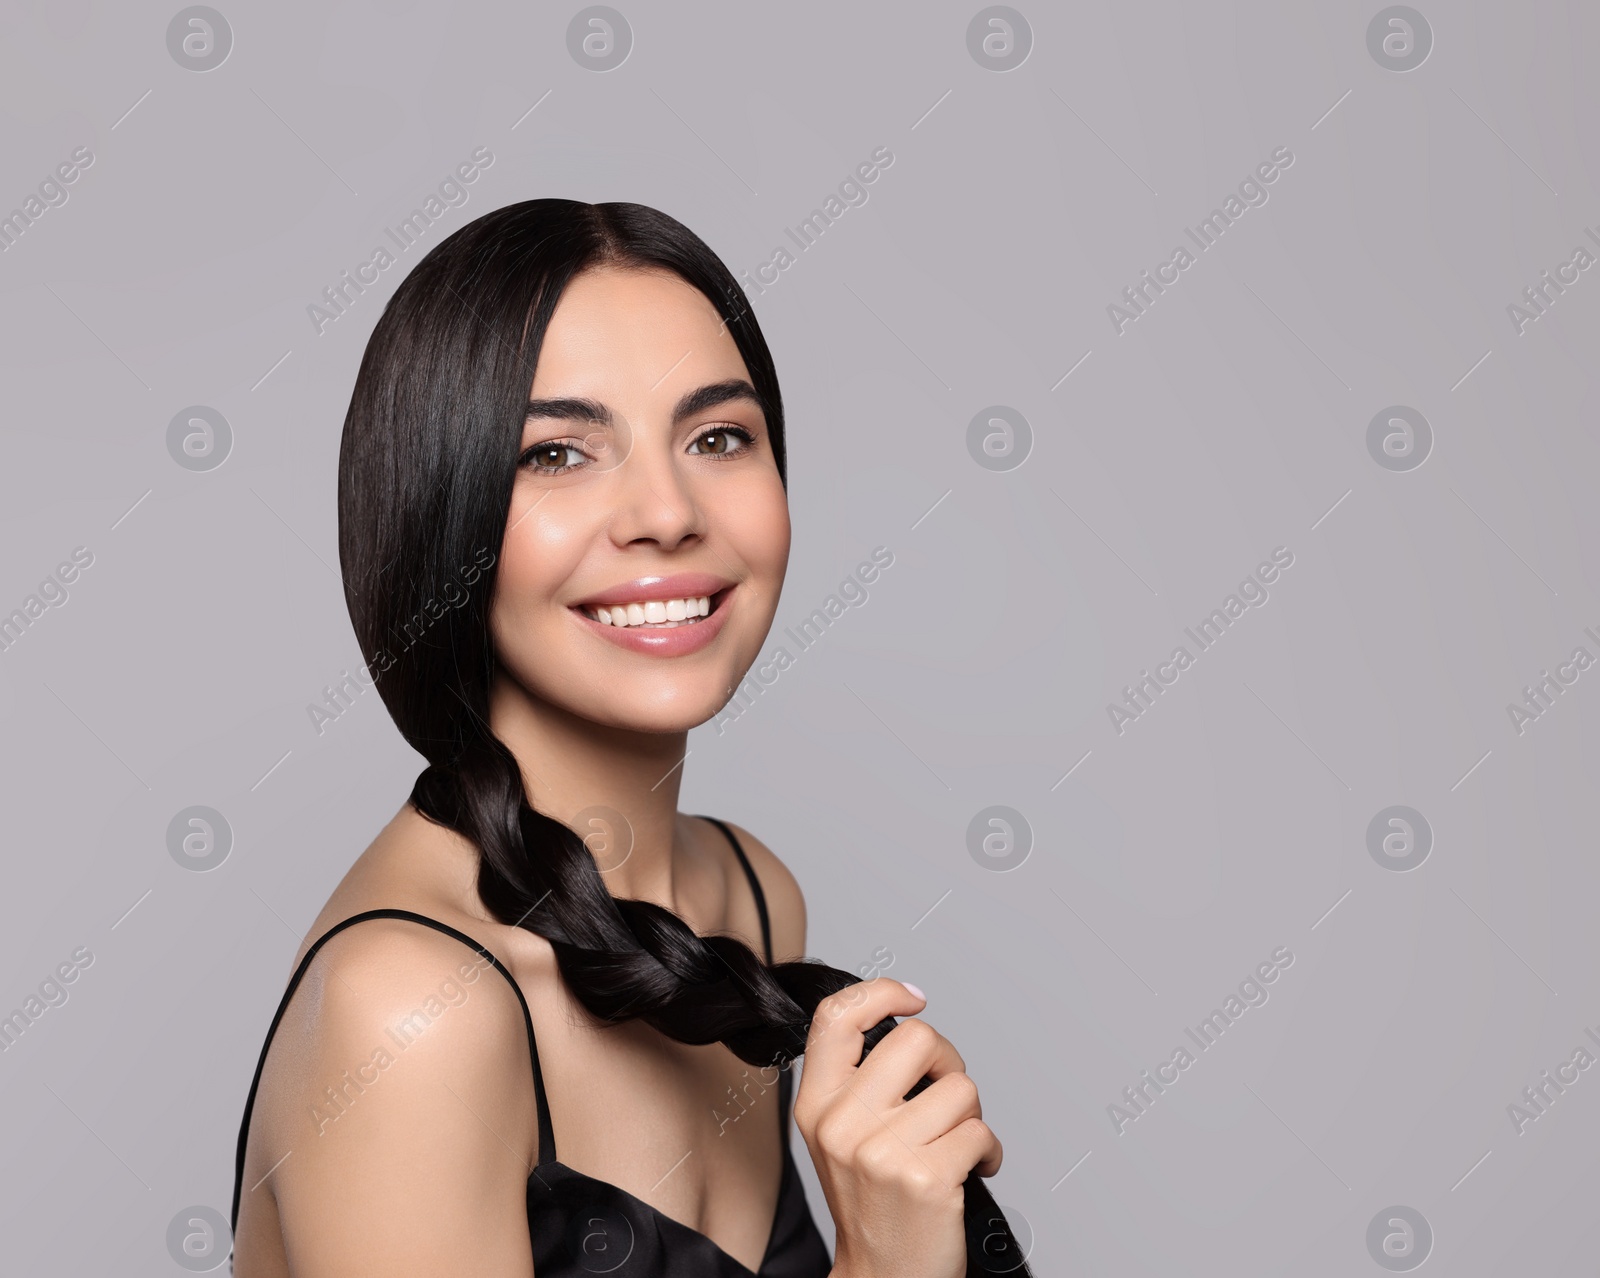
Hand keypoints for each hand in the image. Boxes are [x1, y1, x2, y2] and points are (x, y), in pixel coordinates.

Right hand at [792, 979, 1001, 1277]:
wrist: (884, 1277)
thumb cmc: (872, 1203)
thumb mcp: (840, 1135)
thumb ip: (858, 1082)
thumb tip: (904, 1022)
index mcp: (817, 1105)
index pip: (835, 1018)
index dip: (880, 992)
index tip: (912, 1001)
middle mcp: (843, 1125)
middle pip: (917, 1039)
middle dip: (948, 1062)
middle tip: (945, 1094)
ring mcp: (883, 1152)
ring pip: (960, 1088)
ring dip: (971, 1117)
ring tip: (954, 1145)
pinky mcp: (926, 1178)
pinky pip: (981, 1132)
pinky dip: (988, 1151)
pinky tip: (969, 1170)